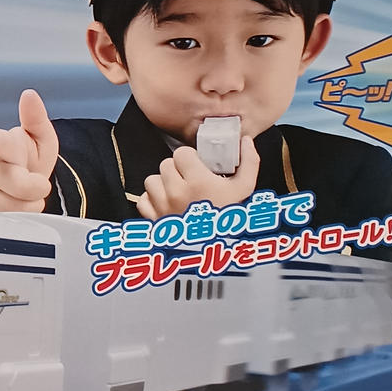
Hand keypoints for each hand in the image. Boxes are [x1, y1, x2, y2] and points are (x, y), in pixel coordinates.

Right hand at [0, 89, 59, 211]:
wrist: (22, 187)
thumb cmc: (29, 159)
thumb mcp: (40, 139)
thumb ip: (35, 118)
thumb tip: (29, 95)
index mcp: (0, 144)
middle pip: (13, 181)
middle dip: (33, 186)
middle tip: (40, 183)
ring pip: (16, 206)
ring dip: (31, 202)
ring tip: (27, 192)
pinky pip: (12, 221)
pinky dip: (24, 216)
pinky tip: (20, 206)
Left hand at [137, 138, 260, 219]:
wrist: (215, 250)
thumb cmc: (230, 219)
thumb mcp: (244, 190)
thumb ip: (249, 163)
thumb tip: (245, 140)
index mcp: (198, 182)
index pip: (181, 153)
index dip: (189, 158)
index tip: (197, 166)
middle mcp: (176, 193)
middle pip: (165, 164)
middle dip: (177, 170)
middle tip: (190, 180)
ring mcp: (161, 206)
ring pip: (152, 180)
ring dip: (163, 184)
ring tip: (178, 192)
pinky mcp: (152, 219)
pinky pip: (143, 200)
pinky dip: (152, 201)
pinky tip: (167, 204)